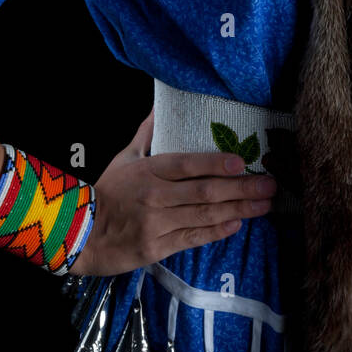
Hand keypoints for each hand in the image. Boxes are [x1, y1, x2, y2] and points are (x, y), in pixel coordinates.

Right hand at [69, 107, 277, 276]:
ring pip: (205, 216)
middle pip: (206, 192)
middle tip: (270, 185)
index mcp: (149, 170)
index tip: (242, 162)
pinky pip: (194, 238)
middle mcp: (156, 196)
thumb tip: (162, 103)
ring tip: (265, 205)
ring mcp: (157, 224)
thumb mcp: (125, 156)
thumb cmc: (108, 191)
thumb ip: (148, 132)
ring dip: (239, 210)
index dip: (216, 163)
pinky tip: (238, 224)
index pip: (188, 164)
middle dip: (242, 189)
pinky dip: (217, 231)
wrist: (81, 232)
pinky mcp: (158, 248)